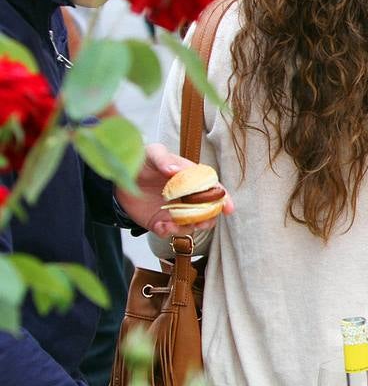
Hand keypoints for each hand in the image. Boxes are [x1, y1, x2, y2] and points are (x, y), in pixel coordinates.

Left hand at [117, 143, 233, 236]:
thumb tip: (176, 170)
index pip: (213, 190)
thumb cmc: (142, 161)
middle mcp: (188, 198)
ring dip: (187, 228)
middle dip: (208, 220)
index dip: (224, 199)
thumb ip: (164, 159)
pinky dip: (168, 231)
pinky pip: (169, 232)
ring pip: (190, 225)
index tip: (228, 208)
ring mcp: (175, 211)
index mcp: (192, 180)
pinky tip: (162, 225)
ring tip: (174, 224)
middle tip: (201, 222)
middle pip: (207, 212)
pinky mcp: (160, 222)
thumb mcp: (153, 154)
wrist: (120, 177)